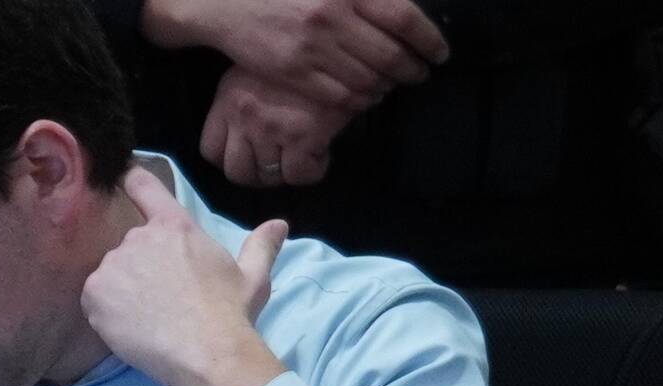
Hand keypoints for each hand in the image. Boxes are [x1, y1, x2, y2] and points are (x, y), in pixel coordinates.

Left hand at [81, 166, 286, 385]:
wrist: (209, 356)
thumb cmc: (233, 314)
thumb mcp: (254, 278)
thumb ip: (262, 246)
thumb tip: (279, 224)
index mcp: (175, 228)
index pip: (143, 186)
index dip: (134, 183)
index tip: (129, 186)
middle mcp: (138, 238)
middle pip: (133, 245)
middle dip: (145, 266)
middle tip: (168, 298)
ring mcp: (112, 266)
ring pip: (114, 274)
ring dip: (127, 290)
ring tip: (154, 320)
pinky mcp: (94, 294)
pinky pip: (97, 300)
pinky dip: (111, 313)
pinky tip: (136, 330)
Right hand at [145, 0, 449, 112]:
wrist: (223, 1)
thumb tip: (400, 12)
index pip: (404, 18)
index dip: (429, 40)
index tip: (439, 52)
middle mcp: (331, 17)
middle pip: (393, 56)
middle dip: (413, 69)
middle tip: (418, 71)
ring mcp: (313, 48)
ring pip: (372, 81)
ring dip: (389, 86)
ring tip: (391, 81)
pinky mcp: (296, 73)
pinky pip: (345, 98)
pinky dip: (364, 100)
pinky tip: (367, 92)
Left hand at [200, 66, 351, 187]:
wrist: (331, 57)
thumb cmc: (292, 68)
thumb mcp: (249, 78)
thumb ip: (239, 108)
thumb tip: (243, 142)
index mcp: (228, 102)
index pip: (211, 151)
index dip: (231, 161)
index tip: (250, 158)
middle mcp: (244, 118)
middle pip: (238, 173)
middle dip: (258, 175)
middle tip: (277, 165)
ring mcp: (271, 130)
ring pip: (271, 178)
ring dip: (288, 172)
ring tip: (301, 155)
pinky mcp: (301, 139)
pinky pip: (300, 176)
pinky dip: (312, 171)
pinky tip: (319, 152)